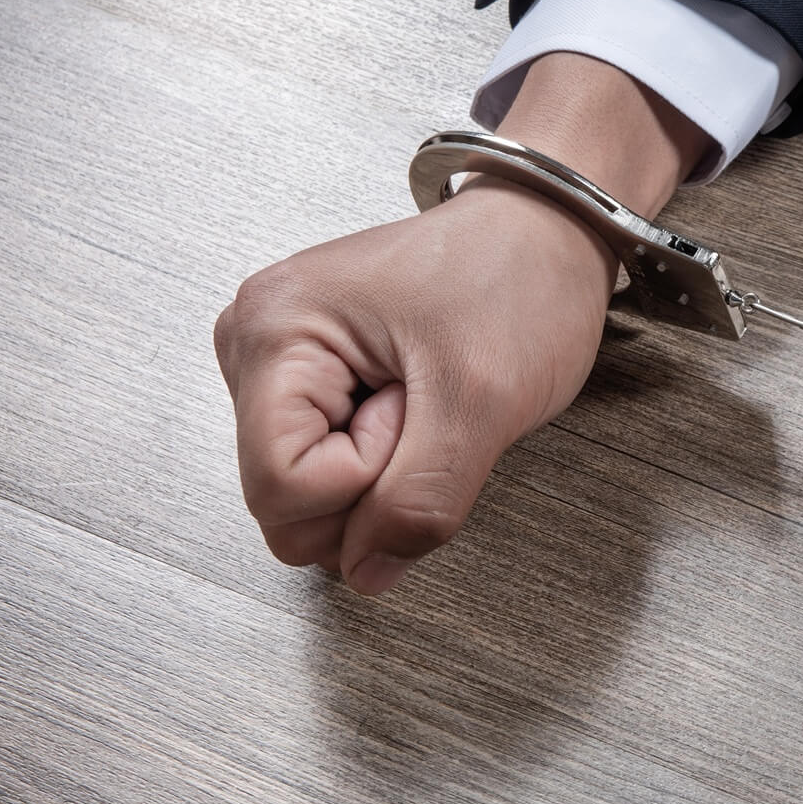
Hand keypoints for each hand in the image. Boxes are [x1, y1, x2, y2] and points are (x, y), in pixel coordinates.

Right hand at [213, 54, 710, 593]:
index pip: (280, 491)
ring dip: (384, 468)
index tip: (416, 415)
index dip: (363, 483)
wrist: (548, 230)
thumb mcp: (484, 400)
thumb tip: (367, 572)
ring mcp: (280, 363)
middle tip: (426, 407)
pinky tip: (414, 400)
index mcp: (273, 330)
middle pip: (283, 501)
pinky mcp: (312, 379)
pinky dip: (385, 453)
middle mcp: (255, 342)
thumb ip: (421, 501)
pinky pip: (332, 465)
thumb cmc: (519, 279)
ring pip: (309, 492)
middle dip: (372, 480)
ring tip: (426, 396)